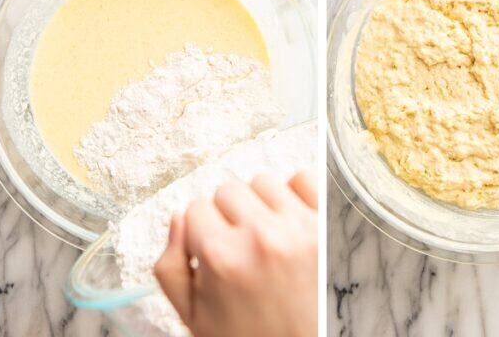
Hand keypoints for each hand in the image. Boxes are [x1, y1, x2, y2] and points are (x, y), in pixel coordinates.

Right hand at [154, 171, 317, 336]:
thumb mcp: (193, 317)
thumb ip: (170, 267)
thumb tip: (178, 219)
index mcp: (221, 257)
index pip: (195, 208)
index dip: (201, 232)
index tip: (215, 253)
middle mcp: (260, 236)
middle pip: (228, 191)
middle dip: (228, 217)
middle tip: (241, 248)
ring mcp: (300, 228)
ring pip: (263, 182)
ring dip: (260, 205)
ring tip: (267, 239)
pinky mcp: (328, 224)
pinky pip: (304, 180)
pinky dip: (295, 195)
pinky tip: (290, 225)